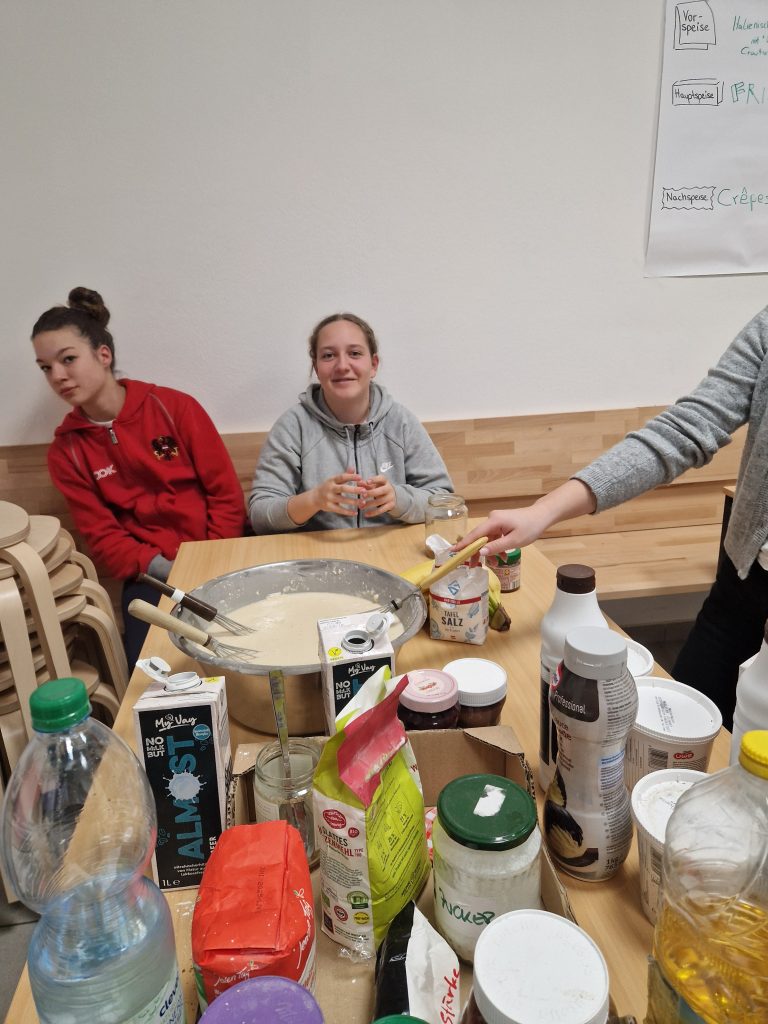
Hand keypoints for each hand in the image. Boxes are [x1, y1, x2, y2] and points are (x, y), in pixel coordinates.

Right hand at [311, 470, 364, 516]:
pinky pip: (340, 510)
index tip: (360, 477)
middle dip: (354, 490)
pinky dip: (348, 512)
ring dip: (354, 501)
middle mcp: (330, 488)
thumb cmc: (328, 487)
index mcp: (332, 480)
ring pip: (343, 500)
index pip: (342, 477)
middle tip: (364, 490)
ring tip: (363, 502)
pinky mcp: (329, 507)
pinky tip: (355, 512)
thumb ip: (345, 475)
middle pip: (343, 488)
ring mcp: (329, 498)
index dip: (351, 477)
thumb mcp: (334, 480)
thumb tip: (353, 468)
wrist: (315, 498)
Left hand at [359, 475, 396, 517]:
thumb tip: (358, 483)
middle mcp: (389, 488)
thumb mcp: (374, 484)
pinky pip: (381, 510)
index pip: (381, 479)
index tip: (367, 481)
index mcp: (385, 481)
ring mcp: (391, 497)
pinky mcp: (391, 505)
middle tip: (362, 495)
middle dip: (371, 493)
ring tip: (360, 506)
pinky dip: (373, 513)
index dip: (374, 480)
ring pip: (379, 501)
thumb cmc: (379, 488)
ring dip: (369, 504)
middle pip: (380, 491)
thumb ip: (366, 484)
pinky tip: (366, 514)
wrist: (392, 496)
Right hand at [456, 481, 597, 556]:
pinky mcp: (500, 524)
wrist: (542, 516)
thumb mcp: (514, 541)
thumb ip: (496, 547)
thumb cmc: (530, 527)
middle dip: (477, 552)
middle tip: (473, 567)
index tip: (452, 552)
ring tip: (496, 563)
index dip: (463, 544)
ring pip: (487, 539)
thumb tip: (480, 552)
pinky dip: (496, 546)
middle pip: (479, 537)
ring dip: (490, 551)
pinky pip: (494, 537)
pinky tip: (502, 555)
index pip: (474, 534)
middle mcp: (492, 519)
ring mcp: (496, 521)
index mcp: (493, 521)